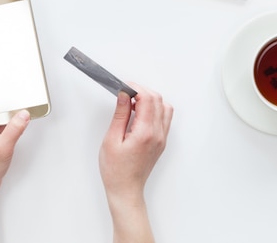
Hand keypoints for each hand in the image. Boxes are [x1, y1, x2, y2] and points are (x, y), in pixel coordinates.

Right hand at [99, 85, 172, 242]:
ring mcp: (162, 138)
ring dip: (151, 99)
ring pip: (165, 107)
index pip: (147, 99)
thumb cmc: (115, 170)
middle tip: (126, 93)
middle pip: (158, 100)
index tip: (124, 87)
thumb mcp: (111, 139)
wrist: (125, 189)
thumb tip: (124, 95)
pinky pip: (164, 118)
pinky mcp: (161, 141)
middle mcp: (158, 134)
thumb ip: (120, 114)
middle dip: (142, 91)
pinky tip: (140, 113)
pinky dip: (155, 109)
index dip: (136, 88)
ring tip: (133, 102)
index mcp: (145, 133)